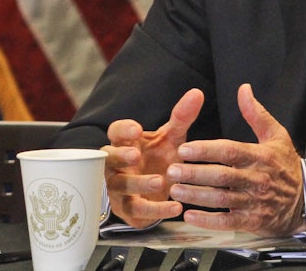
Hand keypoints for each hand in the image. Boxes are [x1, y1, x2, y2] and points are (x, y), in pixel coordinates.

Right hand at [101, 88, 204, 228]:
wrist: (157, 192)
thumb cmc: (158, 159)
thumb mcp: (171, 138)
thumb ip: (181, 117)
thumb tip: (197, 93)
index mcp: (125, 143)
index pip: (115, 132)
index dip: (123, 131)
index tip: (136, 129)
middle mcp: (116, 165)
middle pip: (108, 158)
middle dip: (120, 156)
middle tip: (135, 154)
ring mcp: (119, 188)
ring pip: (120, 186)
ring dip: (138, 184)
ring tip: (159, 181)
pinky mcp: (129, 209)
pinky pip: (137, 210)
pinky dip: (156, 210)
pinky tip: (175, 208)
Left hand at [167, 84, 305, 236]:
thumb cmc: (286, 165)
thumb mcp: (277, 135)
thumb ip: (256, 113)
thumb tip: (243, 89)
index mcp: (260, 156)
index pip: (229, 151)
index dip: (205, 150)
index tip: (183, 149)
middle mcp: (257, 179)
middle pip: (222, 176)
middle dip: (195, 173)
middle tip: (171, 170)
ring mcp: (255, 202)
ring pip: (221, 199)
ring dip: (196, 195)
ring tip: (174, 190)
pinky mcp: (253, 221)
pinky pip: (228, 222)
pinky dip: (208, 221)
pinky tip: (189, 216)